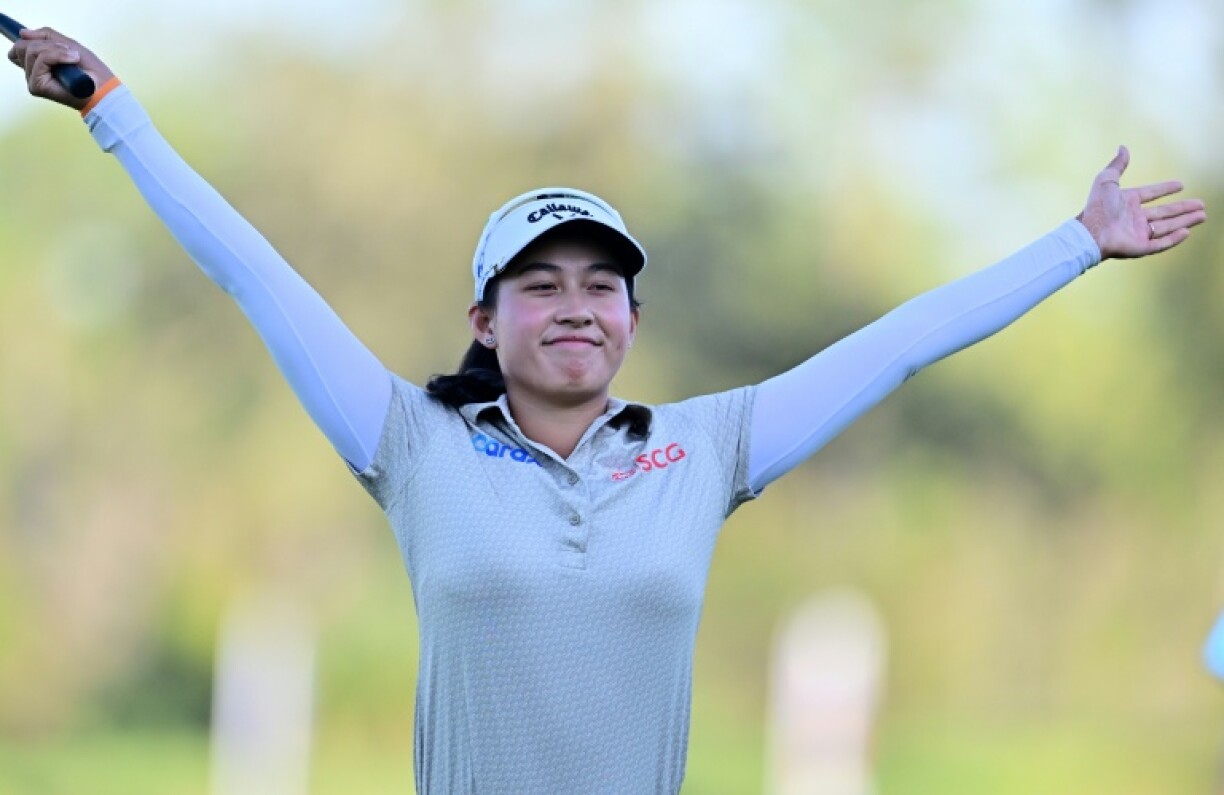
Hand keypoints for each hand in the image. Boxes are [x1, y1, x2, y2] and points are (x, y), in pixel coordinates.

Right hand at [7, 27, 114, 110]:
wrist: (103, 87)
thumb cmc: (89, 69)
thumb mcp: (67, 44)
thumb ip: (46, 36)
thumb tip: (23, 32)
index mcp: (36, 63)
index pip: (19, 46)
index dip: (32, 40)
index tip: (54, 43)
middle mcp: (31, 73)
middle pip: (22, 46)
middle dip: (48, 43)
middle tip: (69, 51)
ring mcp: (32, 80)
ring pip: (32, 51)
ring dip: (56, 49)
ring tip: (73, 57)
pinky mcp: (36, 86)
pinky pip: (40, 60)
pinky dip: (58, 55)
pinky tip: (72, 60)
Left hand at [1077, 146, 1206, 260]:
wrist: (1090, 231)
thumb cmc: (1097, 207)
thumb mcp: (1106, 180)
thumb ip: (1117, 165)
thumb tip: (1123, 147)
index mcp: (1127, 202)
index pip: (1151, 194)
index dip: (1165, 189)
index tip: (1180, 185)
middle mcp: (1134, 218)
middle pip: (1164, 213)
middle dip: (1183, 208)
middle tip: (1201, 204)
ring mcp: (1138, 233)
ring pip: (1167, 227)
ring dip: (1185, 221)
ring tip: (1203, 215)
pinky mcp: (1140, 247)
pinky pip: (1161, 243)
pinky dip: (1174, 239)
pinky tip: (1187, 231)